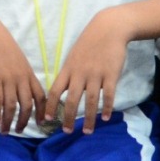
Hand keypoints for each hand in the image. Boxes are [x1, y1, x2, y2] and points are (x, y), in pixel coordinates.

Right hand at [0, 14, 46, 133]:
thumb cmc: (1, 45)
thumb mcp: (17, 60)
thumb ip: (20, 75)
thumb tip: (18, 90)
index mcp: (28, 73)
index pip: (41, 96)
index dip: (42, 111)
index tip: (41, 123)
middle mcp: (21, 78)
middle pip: (28, 105)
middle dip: (24, 121)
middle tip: (19, 131)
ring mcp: (8, 78)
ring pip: (12, 106)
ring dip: (9, 121)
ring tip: (5, 131)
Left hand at [47, 11, 129, 130]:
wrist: (108, 28)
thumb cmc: (89, 43)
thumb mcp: (73, 56)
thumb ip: (68, 74)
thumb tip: (61, 91)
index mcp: (68, 69)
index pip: (55, 91)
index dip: (50, 106)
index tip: (47, 119)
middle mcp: (80, 74)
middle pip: (72, 100)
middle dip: (68, 118)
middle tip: (67, 132)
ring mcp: (96, 74)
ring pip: (91, 100)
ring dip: (89, 118)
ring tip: (88, 131)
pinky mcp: (111, 74)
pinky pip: (108, 95)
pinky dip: (106, 107)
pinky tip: (105, 117)